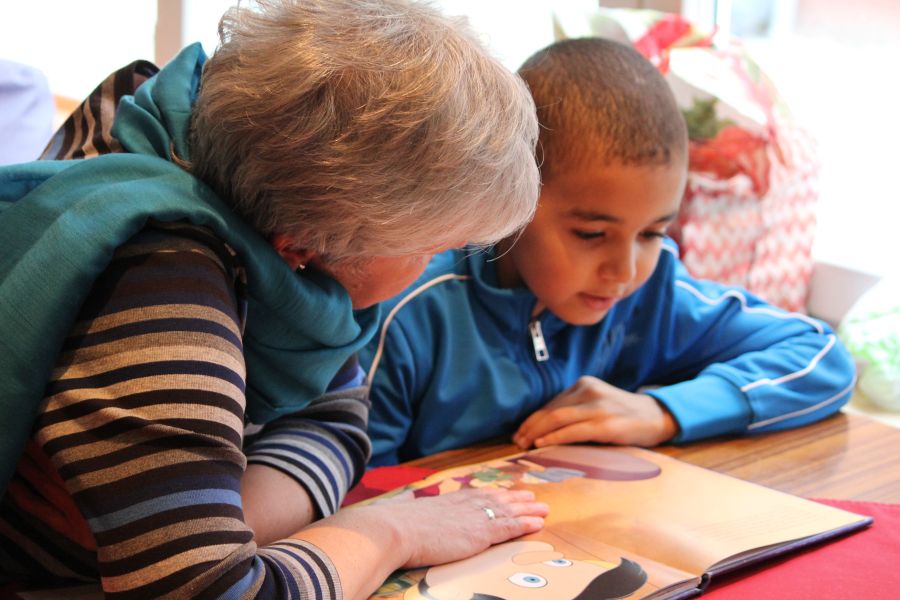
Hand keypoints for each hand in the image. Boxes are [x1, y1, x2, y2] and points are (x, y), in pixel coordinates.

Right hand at [367, 487, 547, 567]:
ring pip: (509, 512)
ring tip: (544, 509)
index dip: (494, 493)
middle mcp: (464, 505)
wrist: (394, 530)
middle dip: (517, 499)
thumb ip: (408, 503)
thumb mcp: (402, 507)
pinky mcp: (480, 534)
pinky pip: (509, 528)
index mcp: (447, 500)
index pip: (476, 494)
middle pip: (497, 499)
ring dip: (528, 511)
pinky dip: (526, 525)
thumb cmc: (392, 522)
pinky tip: (538, 524)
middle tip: (534, 497)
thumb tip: (405, 499)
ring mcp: (474, 518)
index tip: (505, 491)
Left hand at [512, 376, 677, 448]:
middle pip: (551, 410)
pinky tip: (542, 443)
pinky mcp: (606, 425)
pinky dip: (554, 437)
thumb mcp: (597, 403)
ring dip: (537, 432)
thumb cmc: (623, 414)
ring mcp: (598, 407)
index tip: (520, 431)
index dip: (533, 418)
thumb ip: (575, 409)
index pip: (552, 403)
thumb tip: (544, 426)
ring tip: (524, 443)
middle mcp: (589, 391)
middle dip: (530, 425)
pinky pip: (573, 431)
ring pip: (558, 418)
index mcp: (584, 384)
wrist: (656, 417)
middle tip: (517, 440)